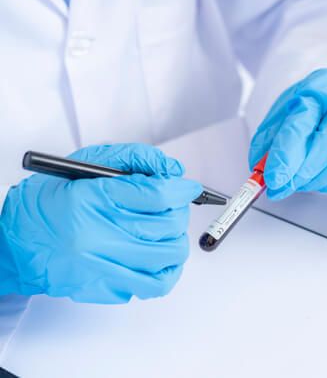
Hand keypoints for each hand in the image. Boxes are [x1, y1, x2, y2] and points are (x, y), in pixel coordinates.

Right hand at [0, 144, 201, 302]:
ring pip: (169, 256)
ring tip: (166, 231)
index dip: (181, 189)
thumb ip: (133, 159)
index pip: (157, 194)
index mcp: (92, 199)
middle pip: (168, 225)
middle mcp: (98, 235)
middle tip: (173, 206)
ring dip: (176, 239)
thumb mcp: (86, 166)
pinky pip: (156, 284)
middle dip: (180, 212)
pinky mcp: (106, 287)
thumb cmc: (50, 203)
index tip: (188, 187)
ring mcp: (103, 266)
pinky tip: (161, 256)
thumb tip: (173, 172)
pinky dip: (169, 269)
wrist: (16, 245)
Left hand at [249, 68, 326, 199]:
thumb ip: (268, 143)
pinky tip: (323, 179)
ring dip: (322, 178)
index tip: (272, 179)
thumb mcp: (279, 114)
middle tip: (283, 186)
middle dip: (304, 170)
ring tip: (302, 182)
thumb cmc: (307, 104)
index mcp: (318, 87)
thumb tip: (262, 174)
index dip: (286, 155)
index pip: (302, 123)